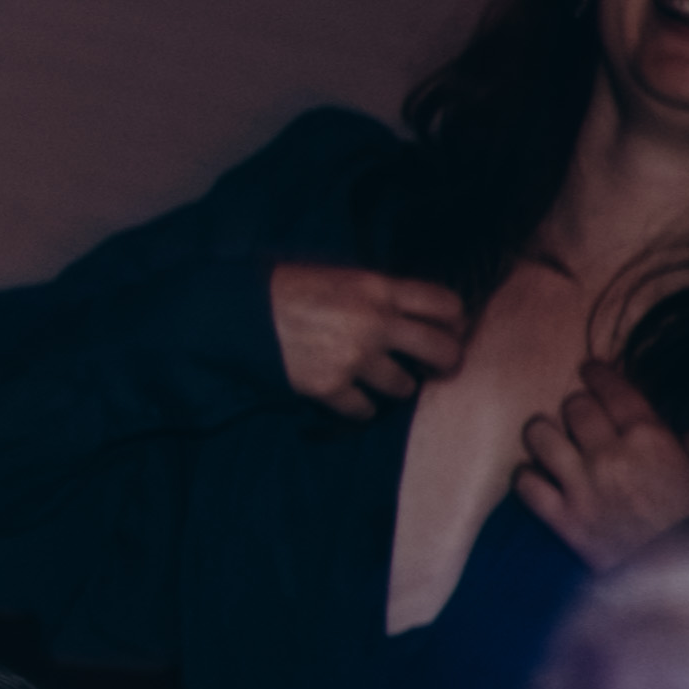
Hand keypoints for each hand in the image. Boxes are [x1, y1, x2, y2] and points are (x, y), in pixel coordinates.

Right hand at [269, 262, 475, 414]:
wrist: (236, 313)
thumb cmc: (286, 290)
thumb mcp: (338, 277)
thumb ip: (377, 293)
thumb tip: (413, 313)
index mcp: (378, 289)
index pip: (446, 305)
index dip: (453, 321)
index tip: (448, 330)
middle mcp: (375, 323)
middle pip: (442, 350)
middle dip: (443, 361)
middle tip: (434, 365)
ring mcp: (354, 358)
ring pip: (404, 387)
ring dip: (394, 386)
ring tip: (376, 378)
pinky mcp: (330, 386)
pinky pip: (364, 410)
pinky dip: (357, 407)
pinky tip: (346, 396)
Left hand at [513, 357, 688, 568]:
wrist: (684, 575)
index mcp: (651, 438)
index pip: (613, 390)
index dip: (596, 374)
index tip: (589, 369)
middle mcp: (611, 455)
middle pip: (573, 408)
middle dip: (575, 408)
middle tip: (578, 417)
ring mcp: (582, 486)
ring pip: (540, 437)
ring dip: (543, 435)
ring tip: (549, 441)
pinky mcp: (563, 519)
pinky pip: (525, 484)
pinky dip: (527, 478)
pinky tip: (536, 478)